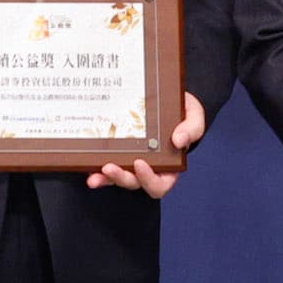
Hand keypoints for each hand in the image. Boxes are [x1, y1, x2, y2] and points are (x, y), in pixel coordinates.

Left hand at [88, 86, 206, 196]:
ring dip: (105, 178)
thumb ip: (191, 129)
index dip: (149, 180)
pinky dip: (96, 166)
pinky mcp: (118, 151)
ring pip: (118, 177)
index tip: (139, 163)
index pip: (160, 184)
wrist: (168, 98)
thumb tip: (179, 140)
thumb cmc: (183, 112)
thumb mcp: (194, 117)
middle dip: (121, 178)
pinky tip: (88, 163)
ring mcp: (131, 161)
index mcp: (169, 166)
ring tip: (94, 175)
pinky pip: (106, 163)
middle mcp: (149, 168)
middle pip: (135, 183)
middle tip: (109, 167)